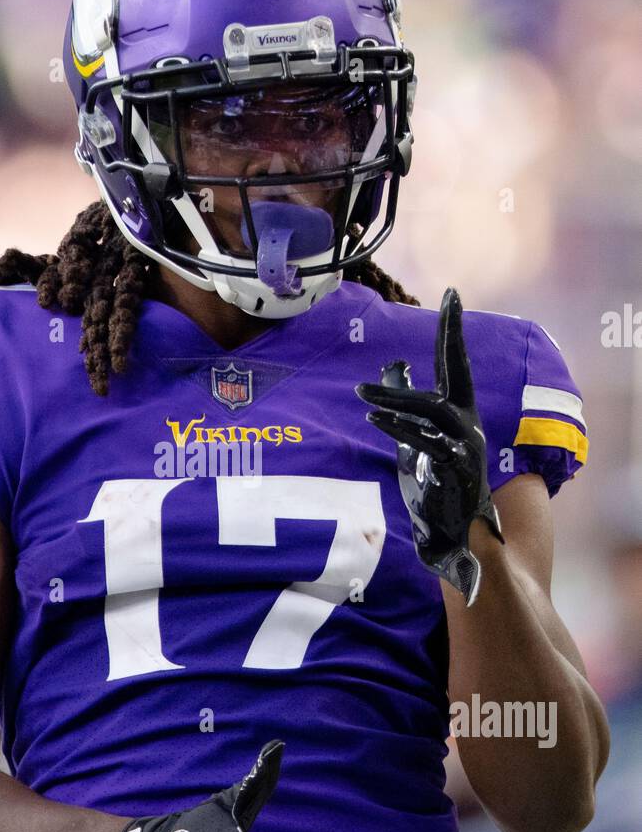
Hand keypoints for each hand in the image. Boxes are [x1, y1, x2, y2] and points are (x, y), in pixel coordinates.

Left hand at [356, 286, 503, 604]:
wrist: (457, 538)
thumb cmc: (435, 486)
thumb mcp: (414, 437)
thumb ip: (406, 402)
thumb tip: (396, 364)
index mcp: (460, 413)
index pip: (457, 362)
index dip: (453, 329)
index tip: (453, 293)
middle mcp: (470, 424)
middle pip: (458, 372)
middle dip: (450, 336)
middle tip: (443, 298)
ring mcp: (468, 447)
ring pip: (435, 409)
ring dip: (397, 399)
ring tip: (362, 394)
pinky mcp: (457, 471)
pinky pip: (429, 442)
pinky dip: (400, 428)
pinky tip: (375, 418)